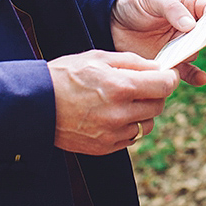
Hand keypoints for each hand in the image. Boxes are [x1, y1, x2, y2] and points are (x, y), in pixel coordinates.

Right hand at [48, 49, 177, 154]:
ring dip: (143, 112)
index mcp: (120, 86)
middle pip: (158, 105)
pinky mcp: (105, 147)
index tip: (166, 74)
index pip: (164, 86)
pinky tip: (112, 114)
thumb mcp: (99, 58)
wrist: (36, 105)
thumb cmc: (66, 75)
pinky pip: (131, 137)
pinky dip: (128, 125)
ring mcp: (113, 133)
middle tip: (143, 84)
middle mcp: (120, 113)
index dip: (169, 78)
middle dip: (156, 93)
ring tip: (124, 100)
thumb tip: (157, 68)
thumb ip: (132, 62)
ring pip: (147, 124)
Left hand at [111, 0, 205, 85]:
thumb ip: (172, 9)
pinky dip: (195, 76)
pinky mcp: (171, 60)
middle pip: (204, 35)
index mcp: (189, 5)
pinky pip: (187, 71)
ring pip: (193, 52)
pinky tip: (201, 79)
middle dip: (201, 39)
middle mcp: (189, 27)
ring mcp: (181, 44)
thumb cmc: (135, 2)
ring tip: (178, 56)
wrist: (113, 21)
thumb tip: (191, 26)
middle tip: (193, 43)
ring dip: (188, 55)